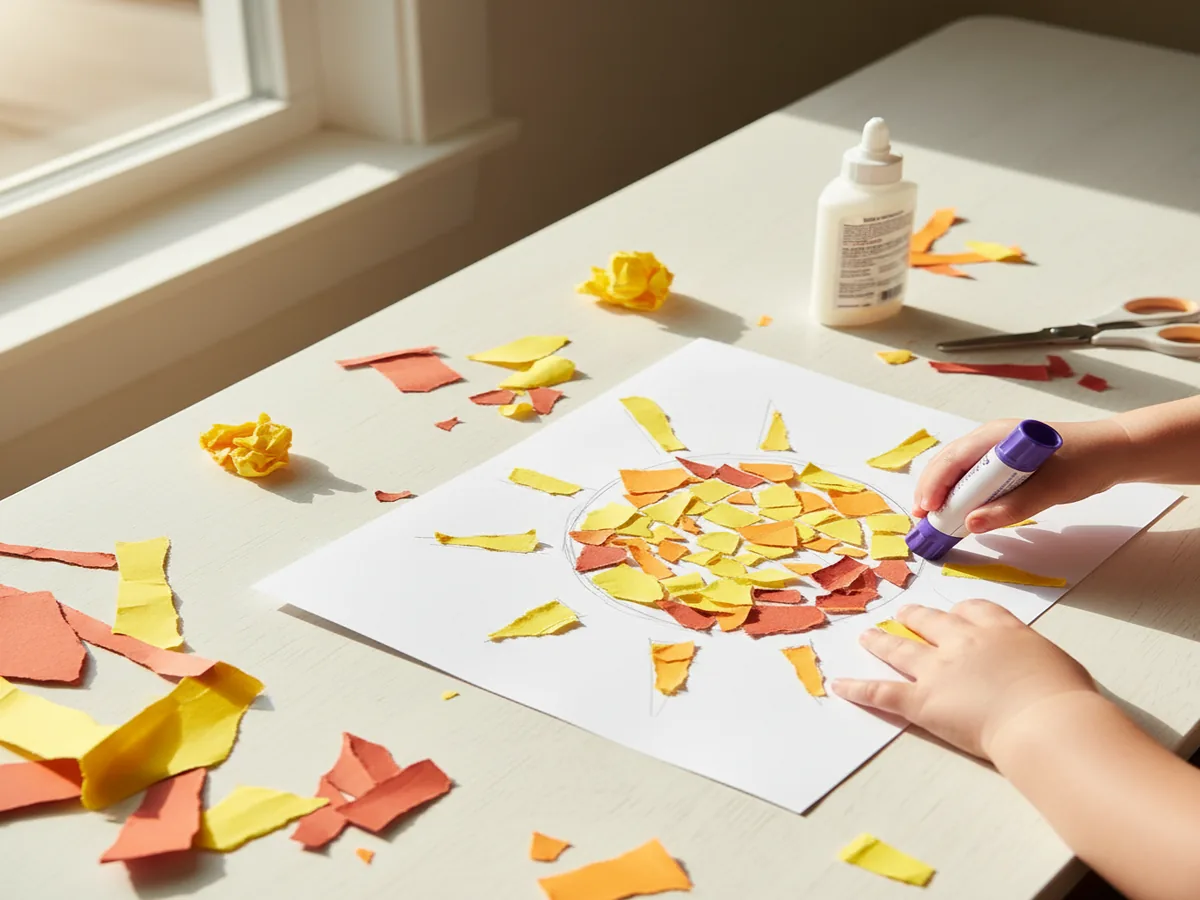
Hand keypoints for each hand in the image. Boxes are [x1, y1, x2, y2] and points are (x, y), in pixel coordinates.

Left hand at [832, 601, 1095, 758]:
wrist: (1044, 720)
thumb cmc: (1062, 698)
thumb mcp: (1057, 666)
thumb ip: (1035, 663)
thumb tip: (1034, 672)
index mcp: (1001, 631)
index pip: (975, 611)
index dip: (961, 612)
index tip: (954, 614)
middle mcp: (964, 642)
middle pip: (933, 622)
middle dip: (917, 617)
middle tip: (905, 614)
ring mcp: (938, 669)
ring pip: (901, 649)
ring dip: (882, 642)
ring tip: (867, 636)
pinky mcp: (921, 700)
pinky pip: (882, 692)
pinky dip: (858, 689)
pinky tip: (840, 686)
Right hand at [912, 418, 1131, 532]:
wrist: (1115, 452)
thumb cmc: (1086, 462)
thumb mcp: (1050, 490)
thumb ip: (1011, 508)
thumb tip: (972, 524)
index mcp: (999, 436)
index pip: (955, 459)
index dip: (936, 484)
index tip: (928, 511)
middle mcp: (992, 439)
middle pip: (949, 463)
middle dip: (932, 491)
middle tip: (923, 521)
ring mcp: (997, 449)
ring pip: (958, 470)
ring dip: (945, 494)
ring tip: (936, 520)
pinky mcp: (1005, 462)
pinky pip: (974, 476)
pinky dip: (963, 494)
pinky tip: (960, 511)